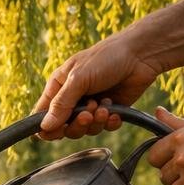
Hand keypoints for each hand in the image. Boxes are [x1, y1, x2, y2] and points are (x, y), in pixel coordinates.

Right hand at [34, 32, 163, 139]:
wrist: (141, 54)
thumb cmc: (106, 58)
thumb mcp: (78, 79)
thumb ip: (61, 104)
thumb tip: (44, 127)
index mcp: (58, 88)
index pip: (42, 116)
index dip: (47, 128)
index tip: (59, 129)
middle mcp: (72, 99)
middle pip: (63, 128)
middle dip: (76, 125)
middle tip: (89, 113)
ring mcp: (91, 106)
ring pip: (84, 130)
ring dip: (95, 122)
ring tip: (105, 107)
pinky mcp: (109, 111)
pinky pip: (104, 128)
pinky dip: (109, 123)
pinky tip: (115, 111)